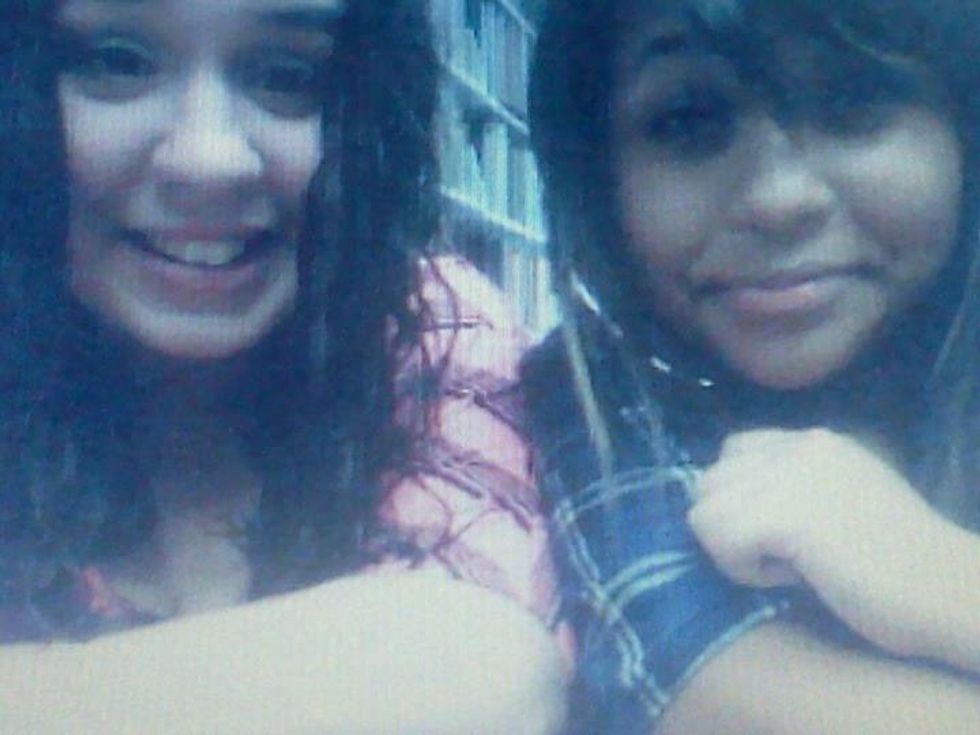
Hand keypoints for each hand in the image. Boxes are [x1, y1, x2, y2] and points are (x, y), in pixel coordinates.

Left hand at [688, 428, 976, 663]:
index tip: (781, 536)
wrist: (949, 592)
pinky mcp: (784, 513)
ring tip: (787, 568)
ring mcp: (790, 474)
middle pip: (710, 480)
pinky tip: (792, 578)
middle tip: (783, 556)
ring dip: (734, 551)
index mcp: (814, 441)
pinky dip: (744, 570)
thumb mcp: (839, 501)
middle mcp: (798, 446)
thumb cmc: (900, 566)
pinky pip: (718, 540)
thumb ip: (791, 487)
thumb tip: (725, 500)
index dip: (740, 499)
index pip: (733, 451)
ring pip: (704, 511)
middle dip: (731, 526)